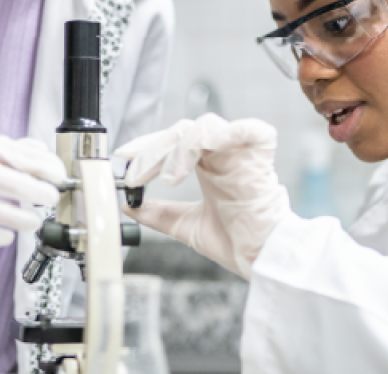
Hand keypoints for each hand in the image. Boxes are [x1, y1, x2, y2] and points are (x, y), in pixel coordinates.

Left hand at [116, 114, 290, 278]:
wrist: (262, 260)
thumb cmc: (238, 244)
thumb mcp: (187, 226)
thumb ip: (159, 214)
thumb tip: (129, 206)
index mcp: (208, 166)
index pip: (173, 140)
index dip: (147, 145)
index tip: (124, 158)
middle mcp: (223, 154)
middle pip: (183, 130)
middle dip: (154, 150)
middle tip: (137, 176)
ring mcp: (241, 153)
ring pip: (205, 127)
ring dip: (180, 148)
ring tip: (169, 178)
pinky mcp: (260, 157)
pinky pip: (247, 129)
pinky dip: (223, 133)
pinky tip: (204, 149)